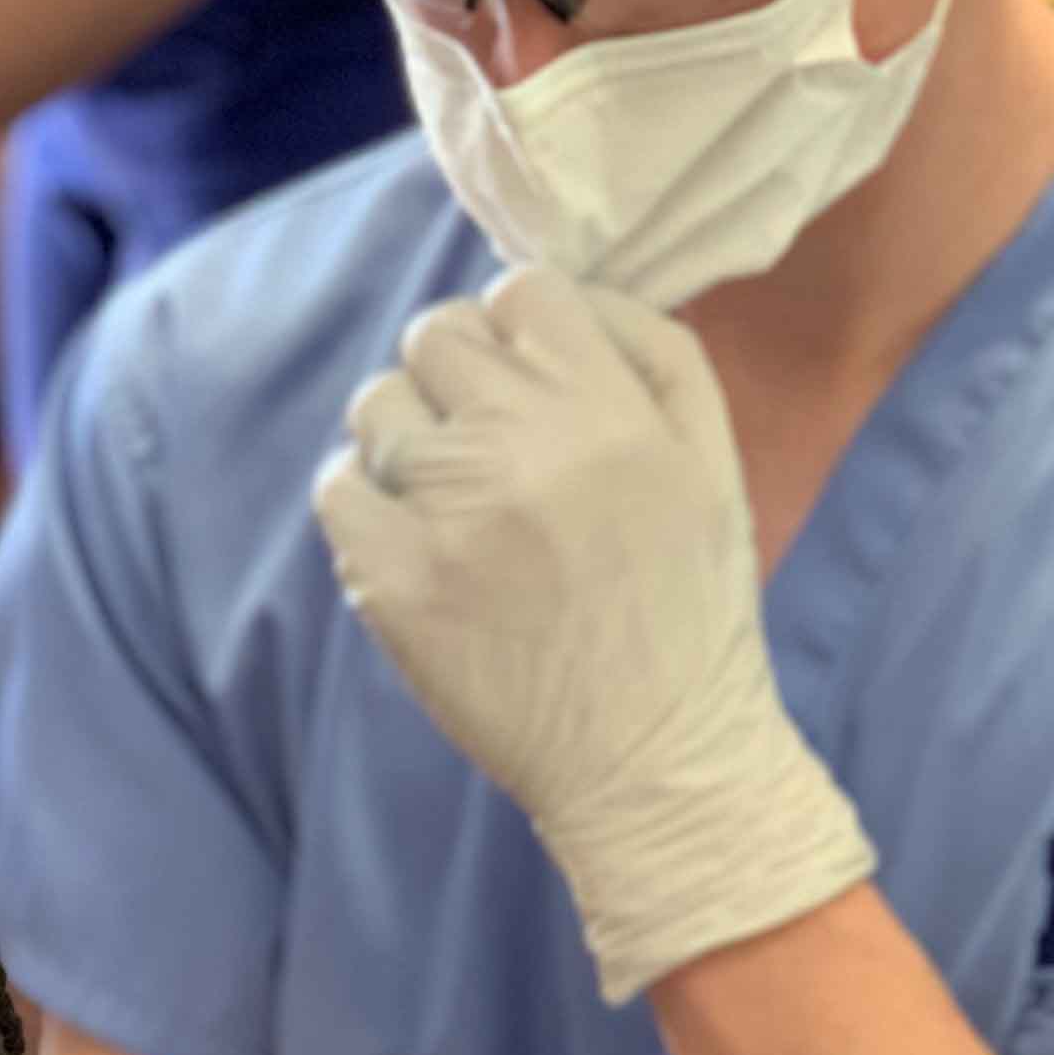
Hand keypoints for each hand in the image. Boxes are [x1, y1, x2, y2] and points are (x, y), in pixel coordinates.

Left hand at [313, 268, 875, 1004]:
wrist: (656, 762)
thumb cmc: (690, 611)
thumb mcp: (716, 462)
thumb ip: (655, 354)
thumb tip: (569, 295)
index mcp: (610, 411)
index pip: (520, 291)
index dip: (518, 330)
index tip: (528, 384)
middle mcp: (524, 449)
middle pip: (436, 335)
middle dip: (457, 378)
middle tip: (486, 445)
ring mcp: (448, 517)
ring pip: (377, 405)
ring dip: (406, 437)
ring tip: (450, 497)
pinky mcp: (393, 583)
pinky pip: (337, 489)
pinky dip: (363, 502)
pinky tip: (412, 540)